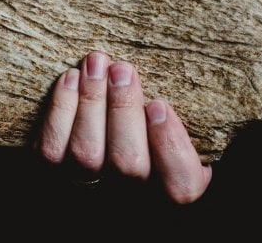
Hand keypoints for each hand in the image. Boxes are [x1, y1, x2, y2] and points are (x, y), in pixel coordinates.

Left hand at [38, 51, 213, 203]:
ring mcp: (89, 188)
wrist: (102, 146)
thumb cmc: (153, 134)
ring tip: (97, 64)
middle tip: (122, 70)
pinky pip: (51, 149)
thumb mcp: (188, 134)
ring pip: (87, 154)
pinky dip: (61, 109)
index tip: (160, 106)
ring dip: (91, 101)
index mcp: (170, 188)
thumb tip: (209, 84)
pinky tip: (71, 79)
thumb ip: (193, 123)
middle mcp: (130, 196)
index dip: (171, 147)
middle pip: (128, 164)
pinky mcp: (53, 175)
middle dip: (123, 110)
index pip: (180, 187)